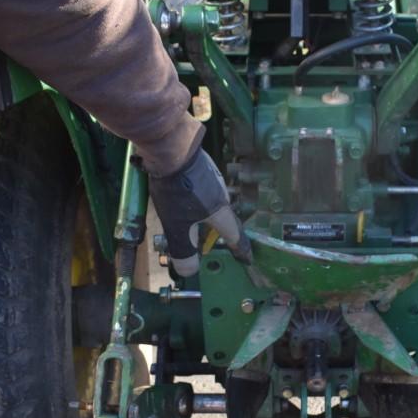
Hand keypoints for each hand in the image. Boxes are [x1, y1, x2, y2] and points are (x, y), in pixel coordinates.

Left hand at [149, 147, 251, 276]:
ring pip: (211, 202)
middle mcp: (221, 195)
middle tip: (207, 242)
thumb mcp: (177, 226)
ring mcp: (211, 178)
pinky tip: (182, 197)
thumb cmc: (177, 190)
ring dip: (203, 215)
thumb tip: (188, 271)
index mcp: (220, 212)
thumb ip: (184, 250)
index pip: (234, 235)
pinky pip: (201, 189)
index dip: (240, 249)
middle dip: (217, 232)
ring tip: (190, 221)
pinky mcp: (200, 166)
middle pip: (223, 218)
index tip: (247, 259)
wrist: (170, 146)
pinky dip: (194, 199)